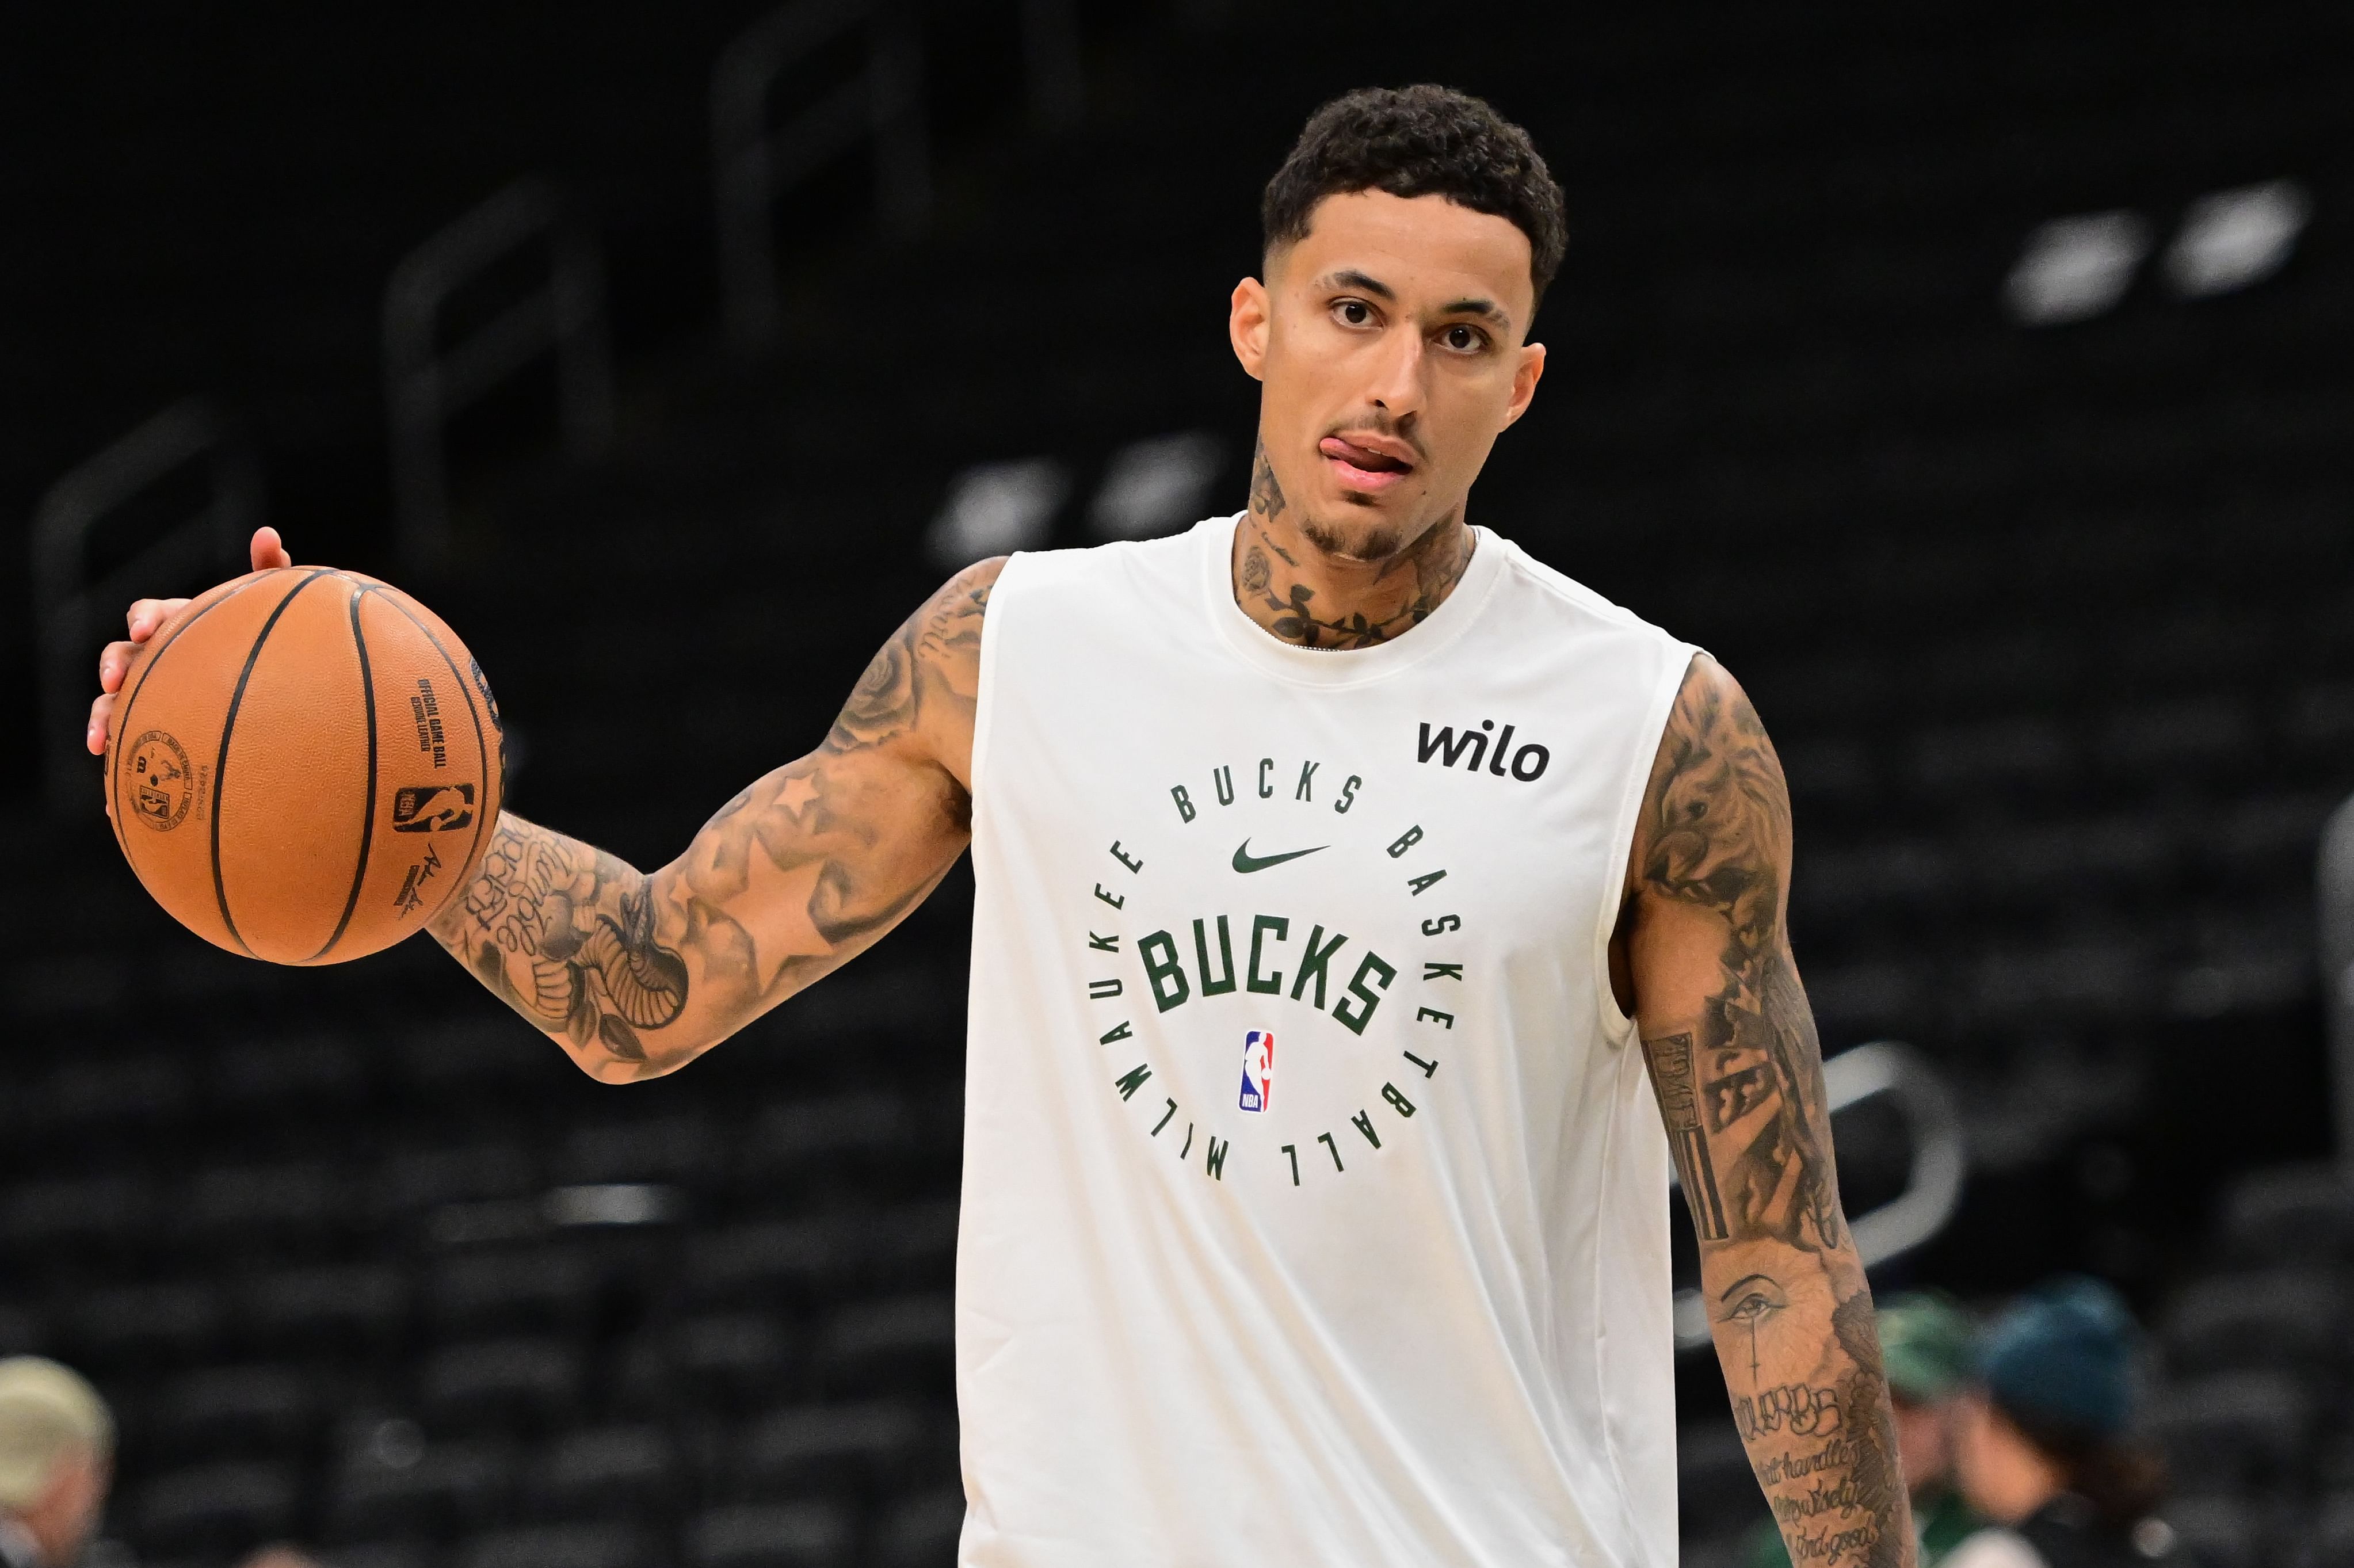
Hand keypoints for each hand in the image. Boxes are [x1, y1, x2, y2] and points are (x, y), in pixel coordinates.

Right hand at [87, 526, 293, 762]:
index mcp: (177, 627)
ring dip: (101, 720)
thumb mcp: (266, 610)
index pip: (151, 614)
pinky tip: (115, 802)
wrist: (273, 701)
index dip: (145, 618)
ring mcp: (149, 701)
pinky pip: (130, 758)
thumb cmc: (262, 646)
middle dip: (114, 666)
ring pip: (112, 708)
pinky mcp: (152, 739)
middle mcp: (156, 661)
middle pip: (121, 658)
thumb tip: (268, 533)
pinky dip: (122, 774)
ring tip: (100, 742)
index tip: (148, 627)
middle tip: (118, 679)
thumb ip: (266, 574)